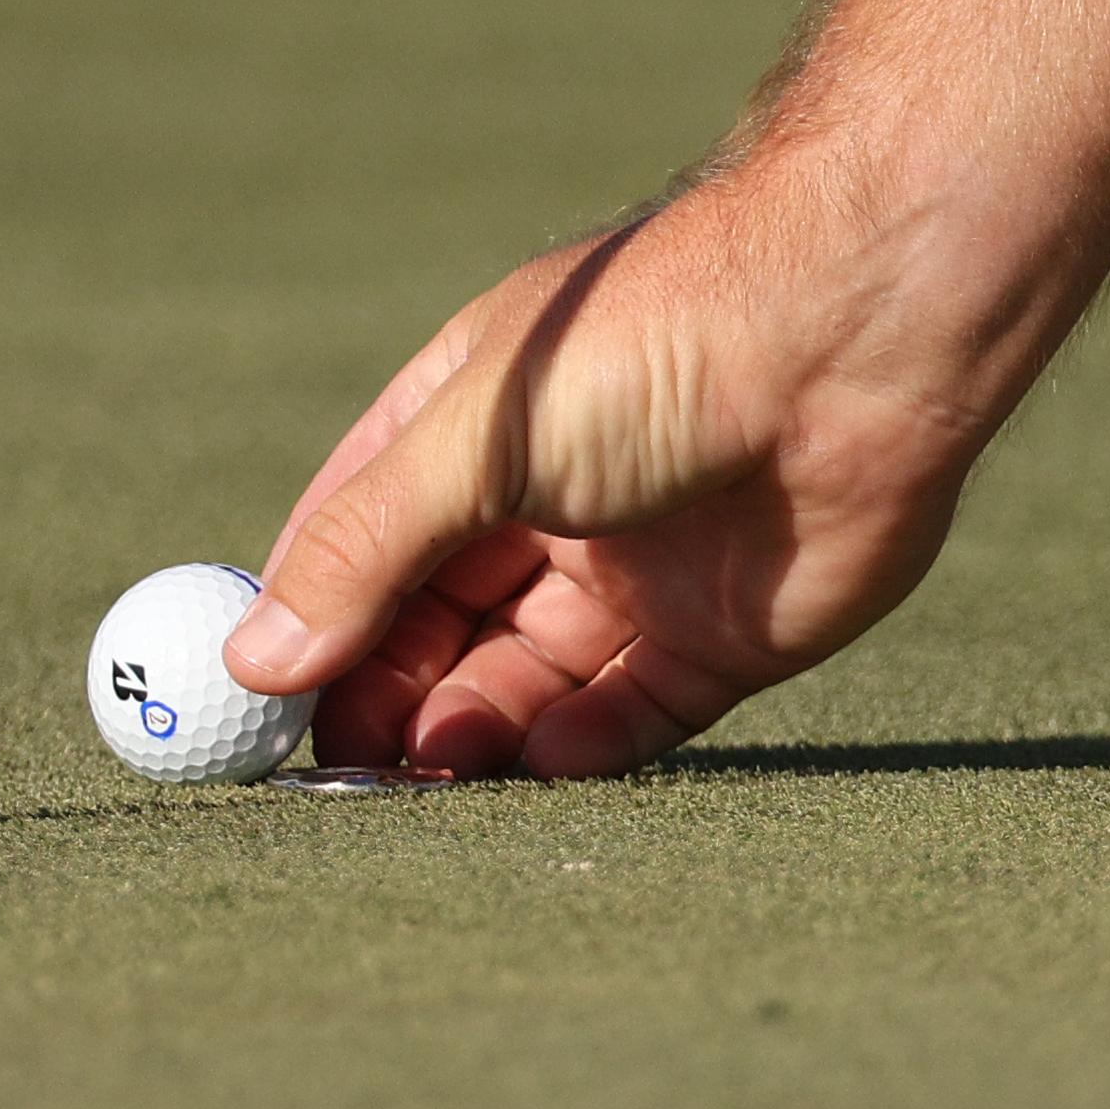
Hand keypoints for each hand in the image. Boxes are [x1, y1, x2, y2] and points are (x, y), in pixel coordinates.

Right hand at [221, 179, 997, 778]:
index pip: (362, 539)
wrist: (857, 335)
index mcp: (477, 430)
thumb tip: (253, 658)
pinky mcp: (723, 638)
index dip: (308, 618)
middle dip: (384, 696)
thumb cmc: (658, 341)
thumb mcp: (484, 436)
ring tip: (426, 773)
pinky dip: (576, 750)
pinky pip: (631, 719)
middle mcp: (551, 505)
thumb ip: (371, 547)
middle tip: (339, 770)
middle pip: (436, 628)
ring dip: (469, 734)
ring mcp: (637, 574)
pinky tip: (534, 762)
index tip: (252, 701)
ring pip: (525, 684)